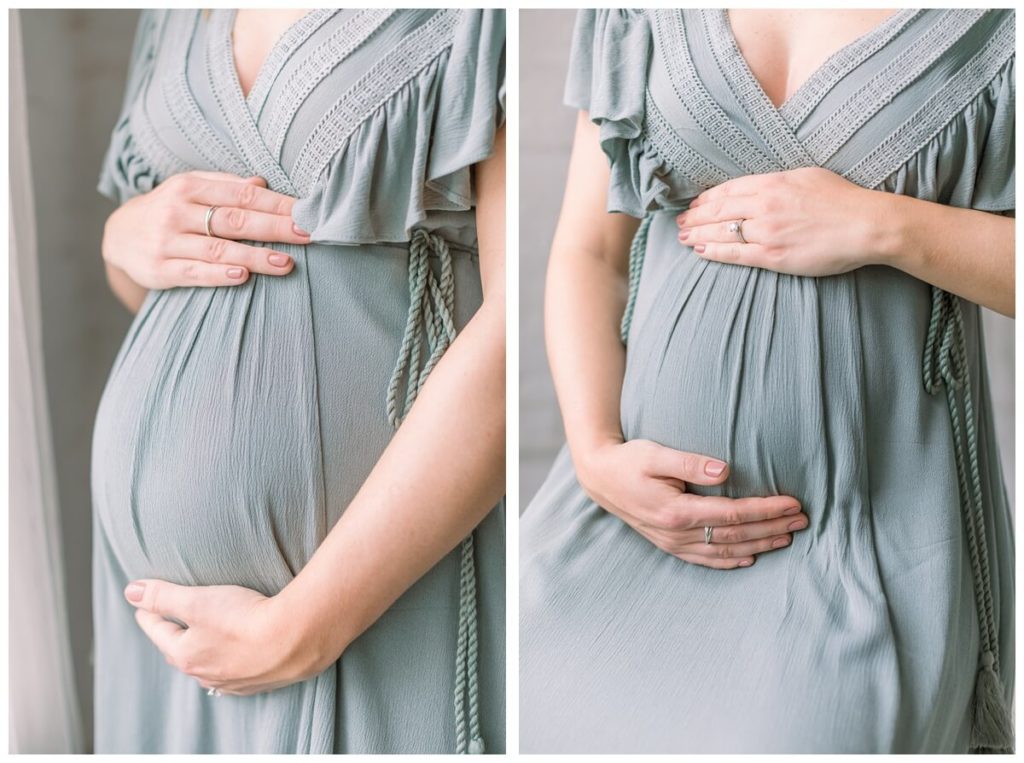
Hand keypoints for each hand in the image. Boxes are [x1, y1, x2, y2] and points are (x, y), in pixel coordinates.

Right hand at [101, 170, 311, 288]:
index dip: (276, 204)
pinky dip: (219, 275)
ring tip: (286, 262)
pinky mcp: (160, 269)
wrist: (118, 235)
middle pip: (234, 220)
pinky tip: (242, 276)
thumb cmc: (170, 210)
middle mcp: (177, 211)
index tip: (307, 213)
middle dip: (274, 227)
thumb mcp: (191, 188)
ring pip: (218, 249)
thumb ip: (226, 185)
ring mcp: (167, 241)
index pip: (242, 195)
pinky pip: (194, 272)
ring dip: (254, 256)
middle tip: (307, 235)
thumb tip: (263, 183)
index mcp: (190, 187)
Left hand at [123, 578, 329, 695]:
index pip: (158, 631)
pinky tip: (234, 656)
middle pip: (179, 651)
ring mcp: (233, 681)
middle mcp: (205, 674)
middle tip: (169, 619)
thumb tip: (130, 592)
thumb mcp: (197, 601)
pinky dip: (228, 661)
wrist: (296, 639)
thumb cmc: (243, 619)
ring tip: (202, 639)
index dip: (149, 612)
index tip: (143, 603)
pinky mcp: (259, 681)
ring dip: (201, 651)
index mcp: (185, 655)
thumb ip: (162, 596)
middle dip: (172, 635)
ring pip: (207, 665)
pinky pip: (234, 673)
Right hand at [576, 439, 807, 568]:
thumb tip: (725, 470)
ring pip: (725, 551)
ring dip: (759, 545)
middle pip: (735, 536)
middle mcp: (676, 533)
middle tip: (803, 521)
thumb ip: (690, 462)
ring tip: (787, 538)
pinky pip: (705, 559)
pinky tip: (750, 558)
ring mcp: (672, 542)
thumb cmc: (629, 460)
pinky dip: (730, 561)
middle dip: (772, 529)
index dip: (765, 510)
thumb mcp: (655, 453)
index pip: (733, 514)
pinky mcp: (669, 544)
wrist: (600, 477)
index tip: (793, 503)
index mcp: (676, 511)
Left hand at [676, 167, 885, 275]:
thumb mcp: (807, 177)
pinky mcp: (773, 255)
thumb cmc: (842, 200)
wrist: (866, 224)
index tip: (694, 204)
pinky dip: (714, 252)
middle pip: (718, 211)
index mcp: (772, 183)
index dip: (706, 199)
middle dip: (695, 217)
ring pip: (721, 232)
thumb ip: (778, 181)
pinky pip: (734, 254)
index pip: (728, 190)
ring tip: (683, 237)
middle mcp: (764, 205)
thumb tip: (760, 185)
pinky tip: (700, 251)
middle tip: (680, 223)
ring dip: (698, 234)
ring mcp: (766, 231)